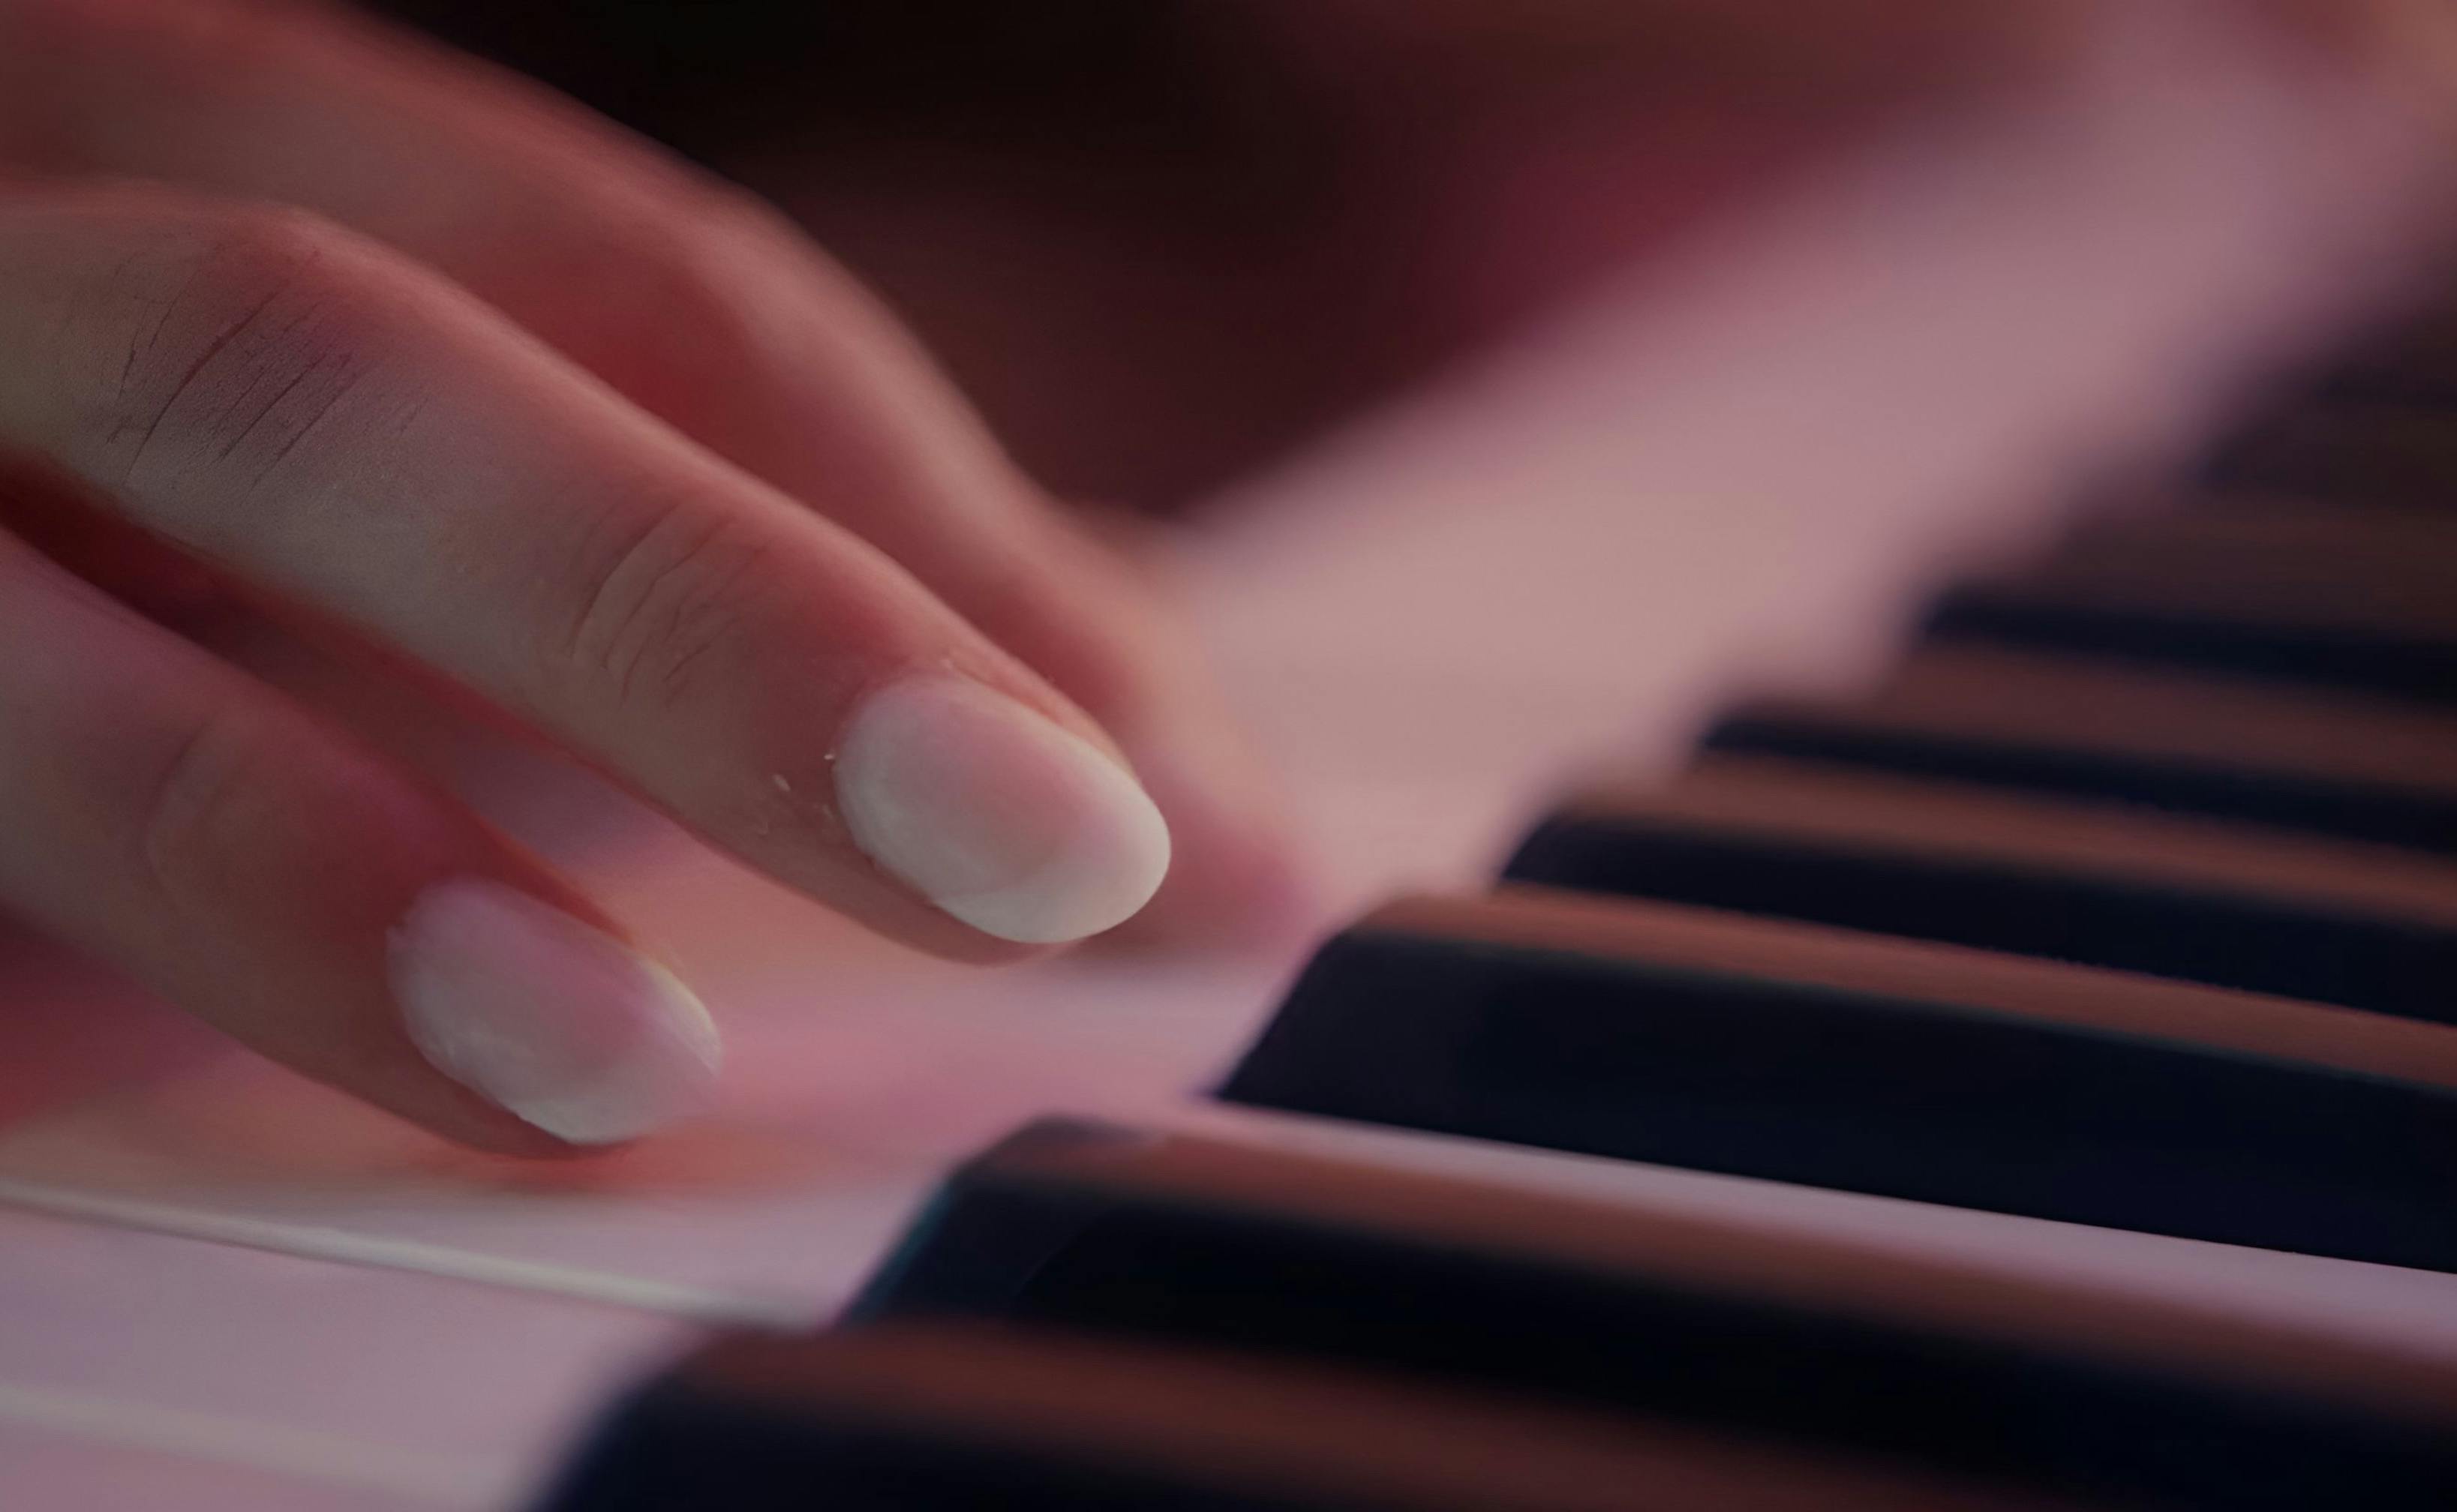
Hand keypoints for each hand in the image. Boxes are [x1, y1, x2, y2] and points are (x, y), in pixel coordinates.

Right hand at [0, 0, 1300, 1152]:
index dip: (924, 537)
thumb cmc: (101, 516)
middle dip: (714, 614)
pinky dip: (33, 1024)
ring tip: (605, 1061)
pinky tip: (176, 1131)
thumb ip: (750, 582)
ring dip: (310, 857)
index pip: (625, 285)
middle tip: (1061, 866)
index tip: (1186, 807)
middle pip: (331, 365)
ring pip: (9, 645)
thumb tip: (1176, 766)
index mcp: (204, 140)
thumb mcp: (426, 502)